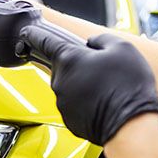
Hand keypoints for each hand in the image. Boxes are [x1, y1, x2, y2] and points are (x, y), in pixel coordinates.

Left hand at [21, 30, 157, 144]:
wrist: (130, 124)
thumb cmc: (127, 85)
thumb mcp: (122, 48)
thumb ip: (101, 39)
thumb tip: (92, 43)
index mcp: (69, 59)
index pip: (44, 42)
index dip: (35, 35)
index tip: (27, 32)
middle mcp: (59, 81)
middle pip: (64, 67)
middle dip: (79, 65)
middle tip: (103, 70)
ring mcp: (62, 103)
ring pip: (71, 87)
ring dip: (84, 85)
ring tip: (108, 90)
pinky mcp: (68, 120)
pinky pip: (75, 105)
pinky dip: (87, 103)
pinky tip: (104, 104)